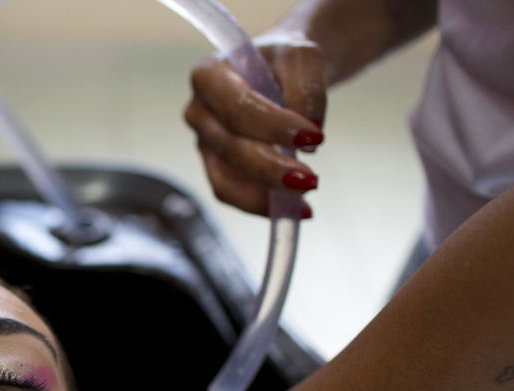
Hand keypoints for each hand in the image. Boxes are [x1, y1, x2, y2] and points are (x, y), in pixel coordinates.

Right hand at [184, 35, 327, 215]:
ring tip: (303, 202)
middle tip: (311, 180)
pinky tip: (295, 210)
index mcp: (209, 76)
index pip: (237, 107)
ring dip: (264, 194)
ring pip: (226, 179)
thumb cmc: (286, 61)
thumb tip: (308, 134)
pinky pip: (232, 193)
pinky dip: (262, 205)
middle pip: (230, 147)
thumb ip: (306, 89)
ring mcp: (205, 143)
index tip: (315, 137)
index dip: (273, 126)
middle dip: (270, 167)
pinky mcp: (217, 167)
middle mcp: (198, 111)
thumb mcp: (304, 58)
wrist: (282, 72)